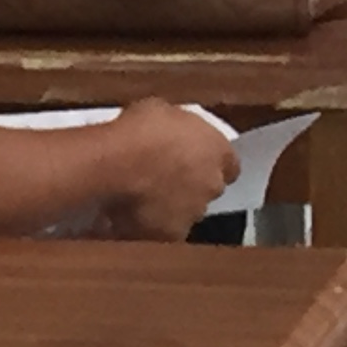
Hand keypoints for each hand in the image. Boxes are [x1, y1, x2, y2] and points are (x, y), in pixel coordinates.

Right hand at [97, 101, 240, 241]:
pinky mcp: (170, 235)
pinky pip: (163, 230)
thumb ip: (178, 128)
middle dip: (192, 184)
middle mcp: (213, 185)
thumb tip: (171, 132)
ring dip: (172, 206)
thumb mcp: (163, 110)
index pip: (230, 164)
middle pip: (209, 188)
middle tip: (164, 175)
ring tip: (143, 196)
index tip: (195, 158)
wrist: (116, 167)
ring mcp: (194, 213)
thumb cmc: (140, 129)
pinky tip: (132, 215)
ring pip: (187, 212)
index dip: (212, 162)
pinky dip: (152, 225)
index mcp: (219, 151)